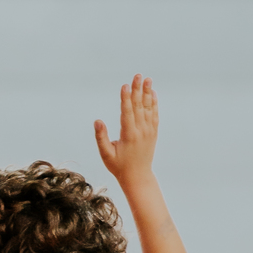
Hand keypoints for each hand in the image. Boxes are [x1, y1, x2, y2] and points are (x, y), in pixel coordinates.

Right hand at [94, 75, 157, 194]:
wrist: (138, 177)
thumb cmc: (119, 166)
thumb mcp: (106, 154)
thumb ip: (101, 137)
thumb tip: (97, 121)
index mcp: (129, 135)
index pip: (127, 112)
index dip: (126, 98)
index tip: (125, 85)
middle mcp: (141, 131)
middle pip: (139, 106)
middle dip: (138, 90)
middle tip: (138, 75)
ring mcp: (149, 131)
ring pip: (148, 108)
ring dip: (147, 93)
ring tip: (147, 79)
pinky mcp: (153, 133)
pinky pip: (154, 115)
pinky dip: (154, 103)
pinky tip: (152, 93)